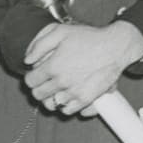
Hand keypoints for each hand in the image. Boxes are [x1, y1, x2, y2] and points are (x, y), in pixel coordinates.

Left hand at [23, 21, 142, 116]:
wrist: (115, 47)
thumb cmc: (89, 38)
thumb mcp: (60, 31)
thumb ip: (39, 44)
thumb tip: (28, 60)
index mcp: (53, 66)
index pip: (30, 81)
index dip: (31, 77)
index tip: (36, 74)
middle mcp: (62, 82)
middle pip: (39, 95)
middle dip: (38, 88)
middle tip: (45, 81)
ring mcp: (74, 93)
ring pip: (51, 105)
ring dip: (50, 98)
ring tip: (55, 89)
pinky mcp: (87, 99)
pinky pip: (68, 111)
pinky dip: (65, 106)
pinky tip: (67, 96)